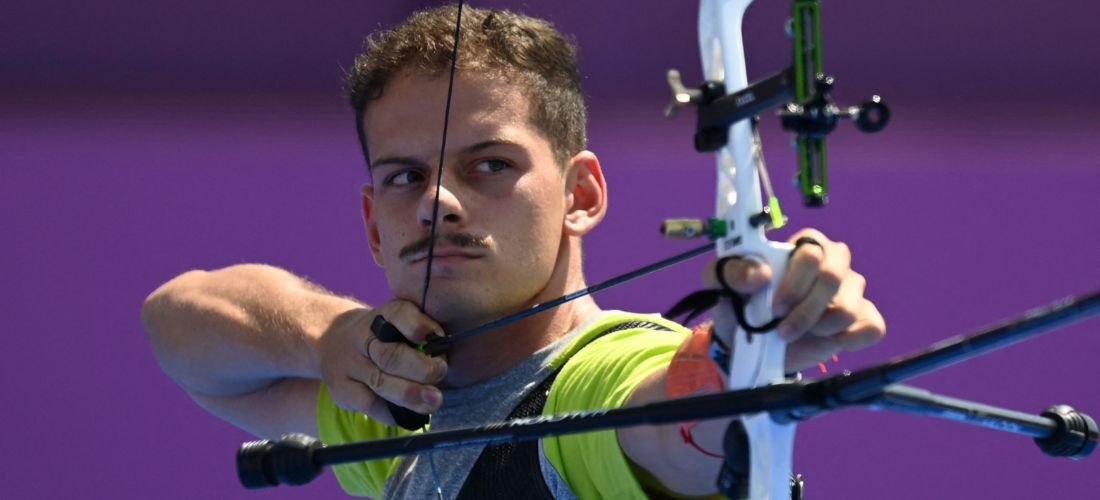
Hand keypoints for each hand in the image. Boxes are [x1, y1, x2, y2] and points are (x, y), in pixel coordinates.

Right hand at [318, 300, 447, 424]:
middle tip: (440, 373)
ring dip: (411, 394)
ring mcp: (349, 365)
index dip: (420, 327)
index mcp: (383, 315)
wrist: (331, 340)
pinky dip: (393, 413)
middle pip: (390, 355)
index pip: (399, 314)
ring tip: (433, 401)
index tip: (438, 338)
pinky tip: (410, 415)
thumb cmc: (381, 334)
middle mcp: (362, 337)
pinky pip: (369, 405)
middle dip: (421, 369)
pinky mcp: (341, 389)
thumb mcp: (398, 321)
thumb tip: (445, 349)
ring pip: (380, 382)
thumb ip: (422, 330)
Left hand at [706, 228, 885, 370]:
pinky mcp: (862, 319)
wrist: (749, 343)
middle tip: (783, 328)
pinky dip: (848, 339)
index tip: (775, 308)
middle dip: (806, 309)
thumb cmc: (740, 302)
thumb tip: (760, 273)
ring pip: (848, 309)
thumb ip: (732, 271)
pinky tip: (826, 340)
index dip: (795, 282)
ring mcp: (851, 291)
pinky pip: (872, 327)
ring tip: (797, 332)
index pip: (811, 251)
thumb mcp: (720, 283)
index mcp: (802, 246)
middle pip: (835, 277)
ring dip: (817, 328)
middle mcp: (833, 263)